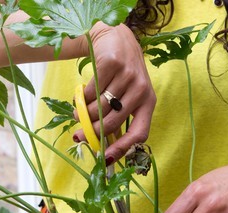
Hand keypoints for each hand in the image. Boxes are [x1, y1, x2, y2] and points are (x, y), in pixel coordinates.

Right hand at [73, 22, 155, 163]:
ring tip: (79, 113)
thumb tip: (103, 147)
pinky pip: (91, 91)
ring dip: (84, 114)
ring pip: (99, 108)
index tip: (106, 159)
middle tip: (79, 135)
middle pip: (113, 122)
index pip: (140, 132)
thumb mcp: (128, 95)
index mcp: (148, 102)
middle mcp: (141, 90)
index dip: (123, 148)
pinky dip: (82, 97)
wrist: (116, 39)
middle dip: (93, 132)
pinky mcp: (112, 64)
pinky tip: (81, 95)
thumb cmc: (122, 74)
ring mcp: (127, 76)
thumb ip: (119, 117)